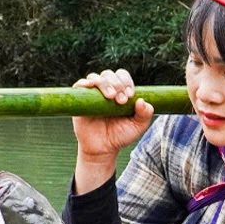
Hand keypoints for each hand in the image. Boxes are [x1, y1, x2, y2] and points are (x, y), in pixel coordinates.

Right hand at [72, 69, 153, 192]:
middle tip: (121, 101)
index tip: (130, 95)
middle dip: (117, 84)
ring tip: (111, 97)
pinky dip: (85, 82)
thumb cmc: (120, 136)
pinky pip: (79, 85)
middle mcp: (105, 89)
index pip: (122, 76)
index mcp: (120, 91)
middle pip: (109, 74)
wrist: (103, 149)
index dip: (127, 82)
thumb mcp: (137, 126)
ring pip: (95, 77)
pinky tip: (91, 86)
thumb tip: (142, 100)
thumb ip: (145, 114)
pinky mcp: (79, 100)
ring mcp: (92, 94)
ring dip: (104, 83)